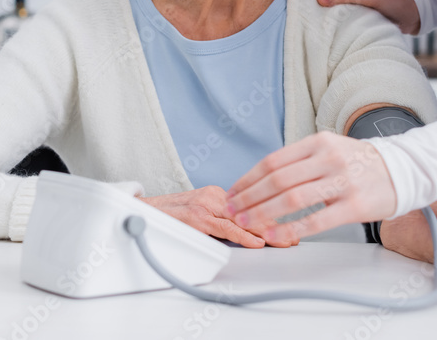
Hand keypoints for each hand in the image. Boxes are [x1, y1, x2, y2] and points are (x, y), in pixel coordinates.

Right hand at [141, 186, 296, 248]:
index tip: (292, 226)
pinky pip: (225, 227)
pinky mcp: (197, 216)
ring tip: (284, 241)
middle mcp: (215, 195)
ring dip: (266, 232)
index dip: (274, 217)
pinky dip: (243, 235)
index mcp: (218, 194)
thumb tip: (247, 235)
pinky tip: (257, 242)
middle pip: (253, 210)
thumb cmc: (171, 218)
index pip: (253, 205)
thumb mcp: (201, 217)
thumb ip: (222, 222)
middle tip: (295, 236)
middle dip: (276, 225)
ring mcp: (206, 204)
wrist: (141, 213)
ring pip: (243, 218)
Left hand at [226, 131, 396, 243]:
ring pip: (293, 198)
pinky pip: (316, 220)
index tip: (233, 192)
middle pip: (278, 179)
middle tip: (232, 210)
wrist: (403, 171)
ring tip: (246, 222)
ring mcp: (343, 181)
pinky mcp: (354, 206)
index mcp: (319, 142)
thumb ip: (300, 160)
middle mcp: (329, 158)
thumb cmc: (360, 163)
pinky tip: (274, 234)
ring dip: (263, 212)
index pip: (274, 161)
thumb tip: (261, 180)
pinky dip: (290, 228)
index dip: (248, 178)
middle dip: (249, 197)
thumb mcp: (330, 148)